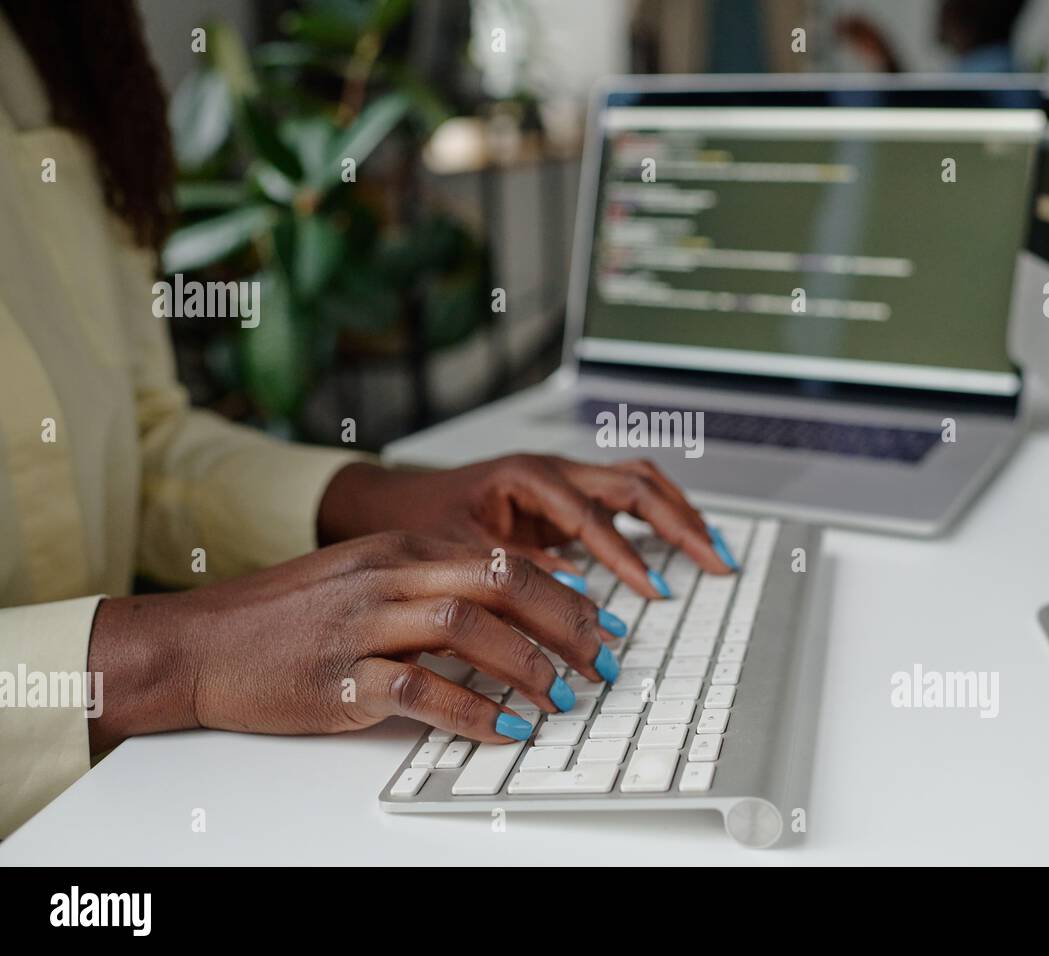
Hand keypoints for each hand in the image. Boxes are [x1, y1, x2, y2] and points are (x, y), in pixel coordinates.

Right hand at [87, 532, 627, 752]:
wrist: (200, 642)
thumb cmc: (285, 616)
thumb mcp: (365, 579)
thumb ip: (432, 585)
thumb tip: (510, 614)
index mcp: (401, 550)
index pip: (506, 561)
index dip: (567, 595)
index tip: (604, 625)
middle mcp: (389, 576)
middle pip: (502, 584)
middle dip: (566, 624)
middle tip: (603, 662)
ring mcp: (363, 623)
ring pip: (468, 628)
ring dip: (527, 666)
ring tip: (561, 698)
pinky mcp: (340, 676)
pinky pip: (420, 689)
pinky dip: (470, 711)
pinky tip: (501, 728)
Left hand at [317, 456, 738, 598]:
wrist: (391, 503)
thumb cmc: (418, 519)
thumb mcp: (459, 552)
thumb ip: (515, 571)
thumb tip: (573, 597)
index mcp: (526, 475)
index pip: (592, 515)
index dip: (625, 555)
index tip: (651, 592)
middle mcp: (553, 470)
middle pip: (634, 485)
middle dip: (679, 523)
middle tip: (714, 560)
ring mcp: (564, 481)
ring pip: (639, 484)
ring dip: (679, 513)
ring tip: (713, 548)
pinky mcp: (567, 499)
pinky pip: (626, 499)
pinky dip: (658, 518)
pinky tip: (680, 542)